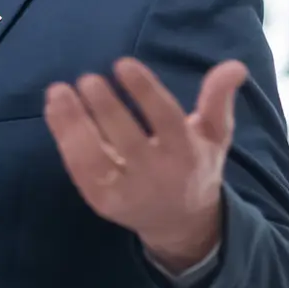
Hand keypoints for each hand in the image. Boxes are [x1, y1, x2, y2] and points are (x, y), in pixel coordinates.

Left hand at [44, 57, 246, 271]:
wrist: (181, 223)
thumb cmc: (194, 166)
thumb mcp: (213, 135)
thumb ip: (217, 100)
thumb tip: (234, 65)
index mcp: (187, 154)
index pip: (166, 119)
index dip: (145, 91)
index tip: (123, 64)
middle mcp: (157, 175)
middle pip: (127, 138)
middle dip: (105, 108)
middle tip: (87, 78)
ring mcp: (126, 191)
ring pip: (95, 157)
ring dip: (73, 122)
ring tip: (58, 91)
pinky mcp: (101, 200)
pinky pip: (78, 168)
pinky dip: (63, 138)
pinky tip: (54, 110)